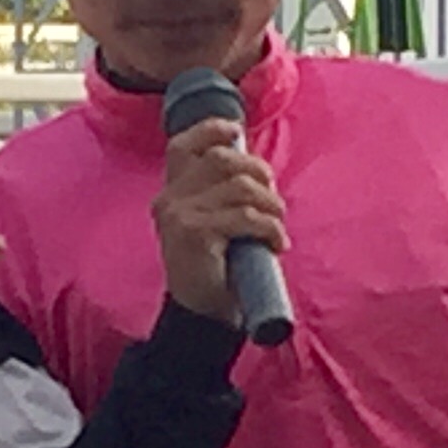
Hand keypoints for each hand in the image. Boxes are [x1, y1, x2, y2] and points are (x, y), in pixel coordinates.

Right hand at [154, 117, 286, 326]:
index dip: (212, 131)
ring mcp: (179, 216)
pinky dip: (270, 228)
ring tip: (278, 226)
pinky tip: (276, 243)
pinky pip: (245, 217)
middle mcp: (169, 199)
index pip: (183, 145)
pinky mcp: (195, 234)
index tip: (237, 133)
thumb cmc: (214, 269)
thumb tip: (257, 172)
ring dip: (271, 205)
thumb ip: (221, 196)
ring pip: (239, 187)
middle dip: (259, 172)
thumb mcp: (212, 224)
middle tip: (274, 199)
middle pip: (221, 159)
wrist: (200, 316)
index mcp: (171, 193)